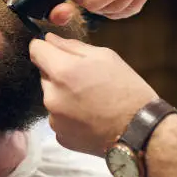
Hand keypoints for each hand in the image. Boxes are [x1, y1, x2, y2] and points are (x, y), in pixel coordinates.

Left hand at [29, 33, 157, 156]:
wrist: (141, 132)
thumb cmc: (127, 90)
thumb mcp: (105, 57)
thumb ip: (72, 46)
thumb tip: (49, 39)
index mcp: (62, 72)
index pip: (35, 50)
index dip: (45, 47)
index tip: (55, 50)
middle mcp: (52, 96)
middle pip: (44, 75)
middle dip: (59, 73)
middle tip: (86, 80)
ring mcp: (54, 119)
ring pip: (51, 97)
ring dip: (63, 95)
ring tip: (91, 100)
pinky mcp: (60, 137)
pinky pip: (58, 118)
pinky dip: (69, 116)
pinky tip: (90, 116)